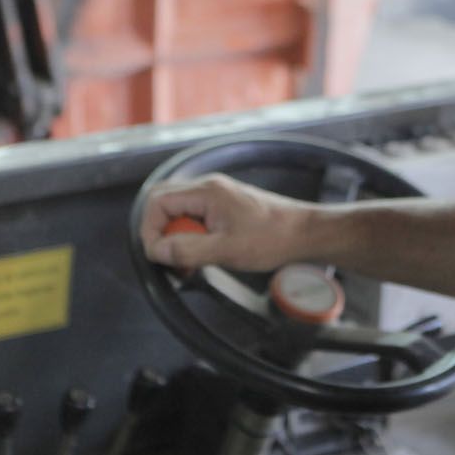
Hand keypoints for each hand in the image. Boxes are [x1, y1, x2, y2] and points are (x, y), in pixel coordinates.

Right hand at [139, 173, 313, 271]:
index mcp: (206, 192)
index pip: (158, 201)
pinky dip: (191, 239)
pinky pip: (194, 220)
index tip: (159, 255)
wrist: (304, 234)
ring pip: (179, 214)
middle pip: (164, 205)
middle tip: (171, 261)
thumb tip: (156, 250)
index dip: (150, 229)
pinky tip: (201, 259)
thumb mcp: (227, 249)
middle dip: (161, 235)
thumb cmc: (272, 239)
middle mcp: (208, 189)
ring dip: (177, 240)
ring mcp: (216, 197)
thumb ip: (189, 249)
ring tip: (187, 265)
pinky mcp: (224, 209)